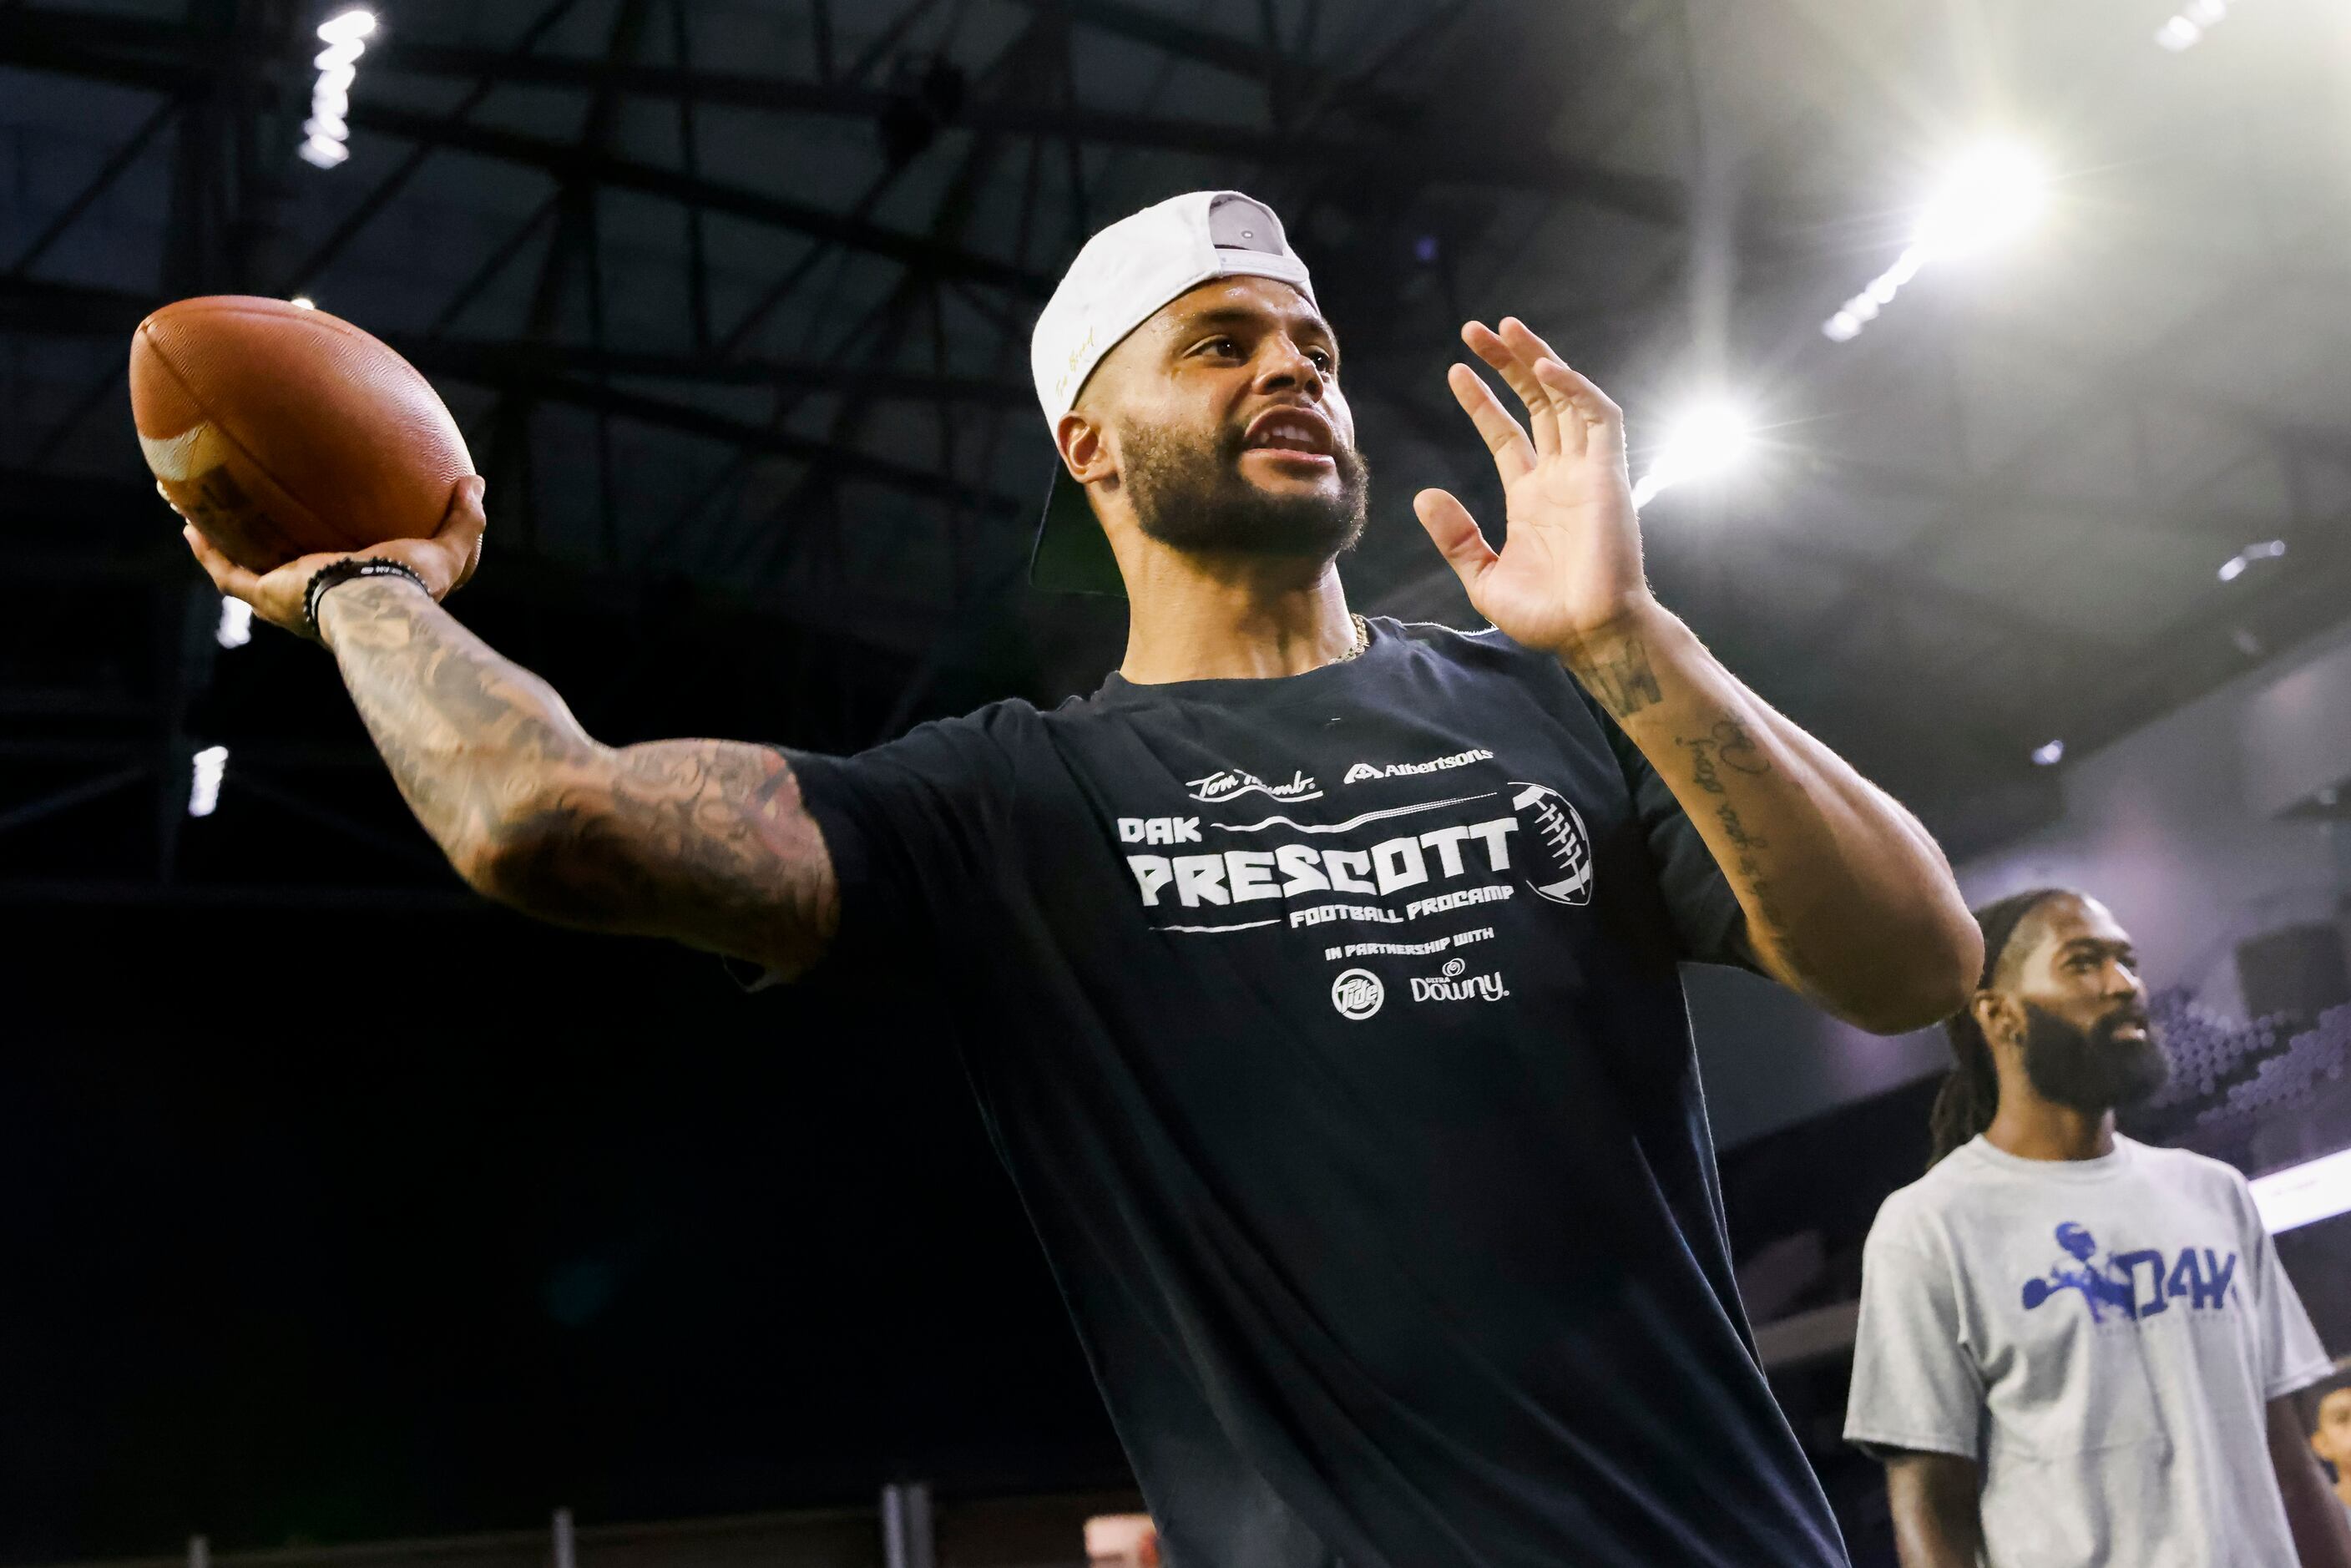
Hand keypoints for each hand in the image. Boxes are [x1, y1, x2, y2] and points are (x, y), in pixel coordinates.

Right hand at [179, 475, 487, 638]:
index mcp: (351, 593)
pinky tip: (187, 521)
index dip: (324, 552)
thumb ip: (465, 519)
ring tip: (199, 515)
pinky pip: (224, 571)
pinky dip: (205, 548)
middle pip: (280, 571)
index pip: (334, 572)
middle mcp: (312, 602)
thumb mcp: (450, 550)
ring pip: (241, 571)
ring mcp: (285, 601)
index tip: (317, 530)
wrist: (377, 604)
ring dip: (218, 544)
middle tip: (250, 521)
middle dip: (261, 549)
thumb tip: (475, 481)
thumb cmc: (415, 585)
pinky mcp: (264, 596)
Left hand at [1412, 317, 1654, 654]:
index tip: (1455, 371)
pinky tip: (1545, 369)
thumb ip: (1455, 537)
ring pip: (1566, 397)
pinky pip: (1600, 418)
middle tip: (1474, 330)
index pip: (1506, 434)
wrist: (1590, 635)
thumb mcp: (1482, 577)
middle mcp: (1560, 476)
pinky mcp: (1610, 475)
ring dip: (1538, 360)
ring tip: (1506, 327)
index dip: (1482, 401)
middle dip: (1507, 364)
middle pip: (1535, 403)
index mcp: (1532, 497)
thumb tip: (1424, 495)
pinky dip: (1576, 389)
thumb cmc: (1545, 617)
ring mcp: (1586, 472)